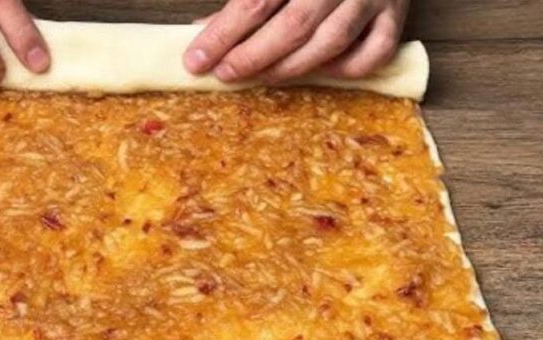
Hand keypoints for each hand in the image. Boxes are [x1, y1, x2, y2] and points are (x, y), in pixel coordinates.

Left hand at [184, 0, 408, 82]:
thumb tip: (204, 29)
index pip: (256, 1)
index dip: (222, 34)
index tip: (196, 60)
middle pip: (292, 27)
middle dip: (253, 57)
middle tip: (225, 74)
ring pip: (329, 44)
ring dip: (289, 69)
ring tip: (261, 78)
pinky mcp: (396, 13)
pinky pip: (373, 54)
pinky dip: (345, 69)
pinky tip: (319, 72)